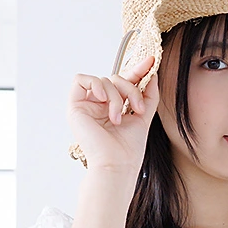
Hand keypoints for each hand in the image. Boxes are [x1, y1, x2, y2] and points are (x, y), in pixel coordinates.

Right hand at [68, 54, 157, 174]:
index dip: (137, 70)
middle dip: (130, 89)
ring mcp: (86, 106)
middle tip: (137, 108)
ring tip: (118, 117)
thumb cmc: (128, 150)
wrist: (116, 166)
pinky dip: (95, 84)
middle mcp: (98, 106)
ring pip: (103, 80)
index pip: (124, 83)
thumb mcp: (142, 117)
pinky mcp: (75, 107)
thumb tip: (152, 73)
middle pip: (115, 79)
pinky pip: (80, 80)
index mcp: (112, 108)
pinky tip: (102, 99)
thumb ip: (148, 95)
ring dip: (116, 96)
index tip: (151, 62)